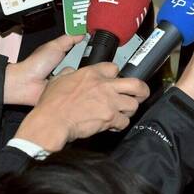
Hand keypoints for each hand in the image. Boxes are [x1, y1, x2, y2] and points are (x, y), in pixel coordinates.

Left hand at [3, 34, 83, 105]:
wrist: (26, 83)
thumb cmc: (35, 64)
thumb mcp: (54, 46)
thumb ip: (69, 39)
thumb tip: (82, 33)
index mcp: (63, 55)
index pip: (81, 50)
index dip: (87, 48)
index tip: (96, 45)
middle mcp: (66, 67)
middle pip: (84, 63)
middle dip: (86, 62)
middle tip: (85, 59)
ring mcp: (66, 79)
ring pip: (82, 75)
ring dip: (80, 74)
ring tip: (77, 71)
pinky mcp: (65, 90)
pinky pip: (76, 87)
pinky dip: (76, 85)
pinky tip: (75, 82)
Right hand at [16, 63, 149, 151]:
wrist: (52, 121)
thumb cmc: (52, 104)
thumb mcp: (58, 79)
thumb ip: (69, 73)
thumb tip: (71, 72)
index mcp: (92, 73)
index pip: (114, 68)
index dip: (116, 75)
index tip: (116, 81)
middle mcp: (104, 86)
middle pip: (135, 84)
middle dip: (141, 90)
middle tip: (141, 94)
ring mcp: (109, 101)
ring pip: (133, 105)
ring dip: (128, 110)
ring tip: (122, 113)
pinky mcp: (109, 117)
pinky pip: (124, 122)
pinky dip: (120, 125)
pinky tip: (113, 125)